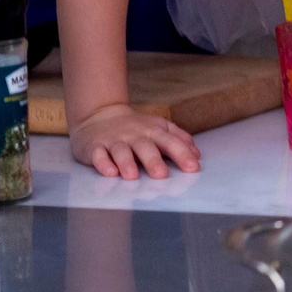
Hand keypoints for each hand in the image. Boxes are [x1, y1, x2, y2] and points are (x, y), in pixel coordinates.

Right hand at [70, 102, 200, 180]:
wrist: (100, 115)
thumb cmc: (136, 127)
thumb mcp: (160, 127)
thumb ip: (179, 139)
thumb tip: (197, 154)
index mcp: (154, 131)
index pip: (170, 142)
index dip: (182, 154)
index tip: (193, 168)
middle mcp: (135, 135)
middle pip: (145, 147)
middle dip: (154, 161)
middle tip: (162, 175)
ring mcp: (114, 140)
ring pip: (121, 151)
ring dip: (126, 163)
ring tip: (132, 176)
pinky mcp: (95, 147)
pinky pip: (98, 155)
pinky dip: (103, 163)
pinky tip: (110, 172)